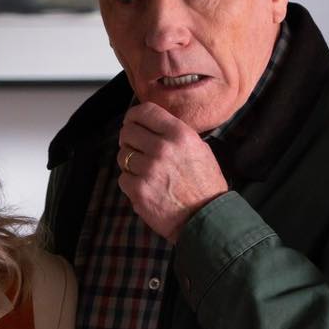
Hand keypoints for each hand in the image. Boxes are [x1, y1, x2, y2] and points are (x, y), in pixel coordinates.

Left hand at [117, 101, 228, 241]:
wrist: (206, 218)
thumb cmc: (204, 184)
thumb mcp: (199, 148)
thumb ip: (174, 133)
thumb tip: (150, 123)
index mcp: (179, 134)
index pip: (145, 111)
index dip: (134, 115)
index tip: (131, 121)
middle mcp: (162, 148)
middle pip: (127, 131)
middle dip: (128, 138)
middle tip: (135, 147)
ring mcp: (148, 169)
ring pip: (122, 155)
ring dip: (129, 162)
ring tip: (145, 170)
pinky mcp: (138, 190)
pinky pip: (123, 178)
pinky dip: (130, 183)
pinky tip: (145, 187)